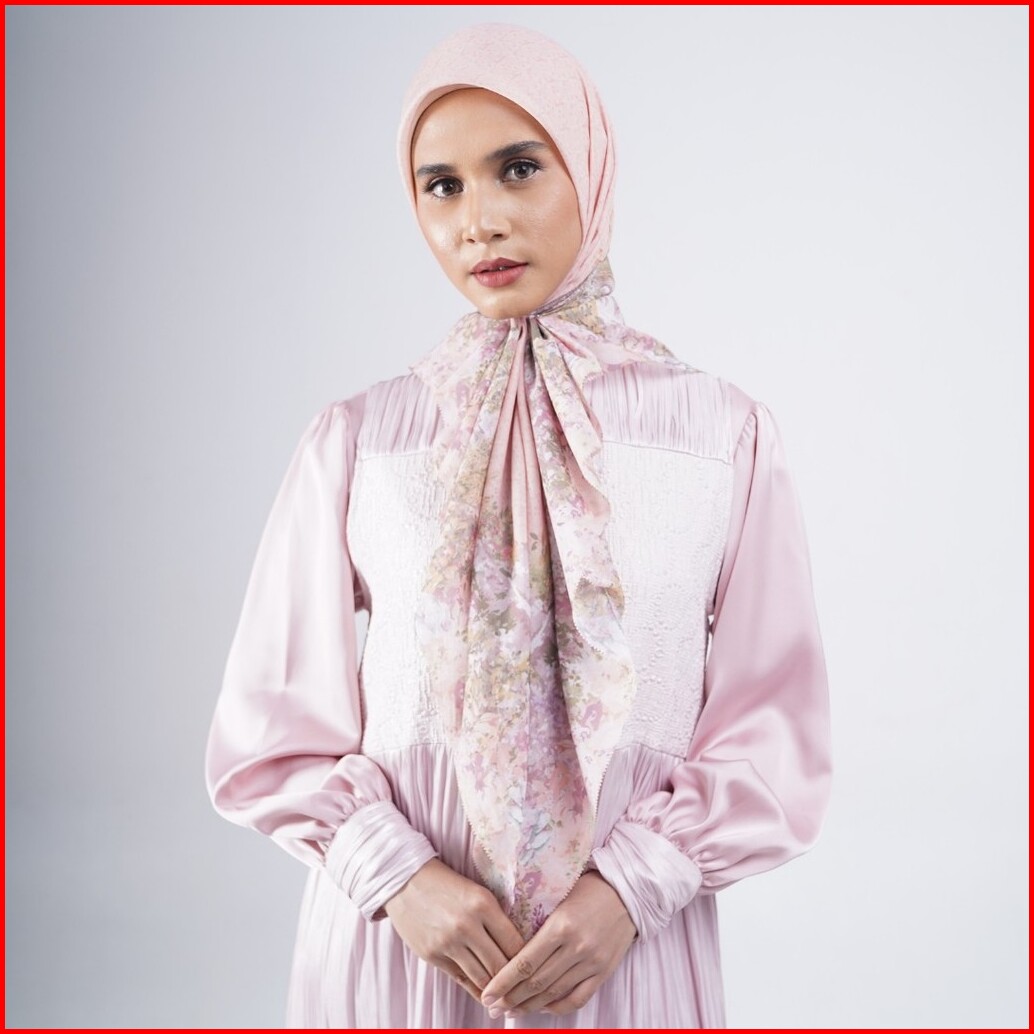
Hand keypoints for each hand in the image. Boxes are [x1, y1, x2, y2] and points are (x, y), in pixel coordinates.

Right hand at [384, 859, 525, 1002]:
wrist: (406, 880)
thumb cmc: (448, 885)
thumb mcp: (477, 892)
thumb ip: (496, 918)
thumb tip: (520, 947)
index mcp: (483, 904)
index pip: (515, 943)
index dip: (528, 959)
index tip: (535, 968)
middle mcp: (467, 925)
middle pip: (501, 965)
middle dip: (515, 980)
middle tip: (526, 989)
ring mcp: (448, 943)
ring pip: (482, 978)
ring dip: (496, 990)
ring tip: (509, 997)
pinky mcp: (433, 955)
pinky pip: (462, 980)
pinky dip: (477, 990)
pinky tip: (487, 995)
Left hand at [480, 870, 636, 1017]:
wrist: (628, 891)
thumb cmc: (588, 887)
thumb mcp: (559, 897)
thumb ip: (538, 922)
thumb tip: (508, 943)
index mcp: (560, 926)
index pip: (524, 963)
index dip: (503, 982)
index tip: (487, 993)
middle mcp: (576, 948)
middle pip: (536, 983)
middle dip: (510, 998)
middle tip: (492, 1006)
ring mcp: (591, 962)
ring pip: (554, 994)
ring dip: (529, 1006)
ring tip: (511, 1011)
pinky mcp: (604, 971)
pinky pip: (577, 998)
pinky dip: (557, 1007)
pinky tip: (542, 1008)